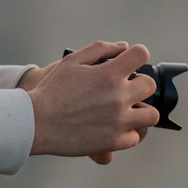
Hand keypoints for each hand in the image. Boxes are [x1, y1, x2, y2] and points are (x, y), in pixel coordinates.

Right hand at [25, 40, 158, 159]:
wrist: (36, 122)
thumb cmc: (51, 90)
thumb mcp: (71, 61)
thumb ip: (100, 49)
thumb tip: (123, 46)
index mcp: (108, 74)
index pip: (141, 54)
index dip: (137, 55)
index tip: (131, 62)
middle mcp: (118, 97)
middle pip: (149, 86)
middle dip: (140, 84)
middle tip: (126, 89)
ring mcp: (118, 121)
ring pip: (151, 115)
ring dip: (142, 111)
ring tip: (128, 111)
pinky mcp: (113, 141)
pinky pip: (134, 137)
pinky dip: (127, 133)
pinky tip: (115, 127)